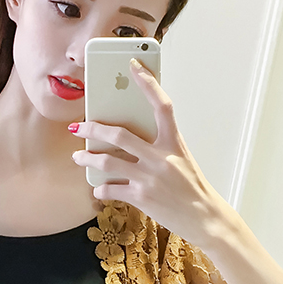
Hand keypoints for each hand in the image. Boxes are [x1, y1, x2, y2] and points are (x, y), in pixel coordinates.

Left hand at [70, 58, 227, 246]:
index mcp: (174, 143)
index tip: (133, 65)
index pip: (162, 105)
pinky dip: (100, 189)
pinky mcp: (142, 198)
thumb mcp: (181, 160)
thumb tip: (127, 141)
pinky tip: (98, 189)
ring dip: (87, 159)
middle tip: (77, 127)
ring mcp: (150, 178)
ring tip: (78, 158)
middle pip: (119, 135)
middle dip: (92, 129)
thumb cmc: (192, 188)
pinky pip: (111, 189)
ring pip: (107, 162)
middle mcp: (161, 157)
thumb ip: (159, 147)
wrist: (205, 218)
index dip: (148, 83)